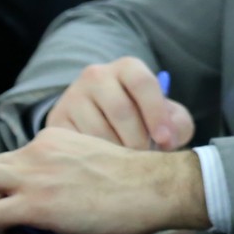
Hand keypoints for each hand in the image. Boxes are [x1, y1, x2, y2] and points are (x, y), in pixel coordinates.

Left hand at [0, 130, 209, 233]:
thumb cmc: (139, 182)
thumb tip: (52, 199)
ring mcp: (35, 175)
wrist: (158, 186)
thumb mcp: (94, 162)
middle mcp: (40, 151)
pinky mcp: (36, 203)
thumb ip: (66, 171)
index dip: (0, 183)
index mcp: (56, 139)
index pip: (11, 157)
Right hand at [44, 57, 193, 150]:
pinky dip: (94, 159)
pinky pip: (76, 144)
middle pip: (121, 110)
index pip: (143, 83)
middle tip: (145, 159)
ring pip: (98, 130)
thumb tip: (169, 138)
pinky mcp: (56, 120)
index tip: (165, 140)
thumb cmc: (142, 117)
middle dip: (138, 139)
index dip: (156, 113)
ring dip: (117, 153)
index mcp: (127, 67)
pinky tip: (105, 166)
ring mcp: (73, 96)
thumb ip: (177, 122)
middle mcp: (96, 75)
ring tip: (128, 165)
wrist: (100, 118)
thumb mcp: (164, 114)